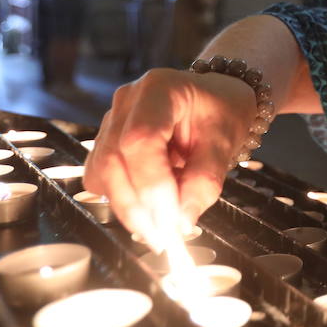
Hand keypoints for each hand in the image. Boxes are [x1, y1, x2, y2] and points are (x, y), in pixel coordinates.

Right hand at [84, 68, 255, 249]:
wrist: (216, 98)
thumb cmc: (222, 112)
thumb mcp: (225, 143)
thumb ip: (205, 181)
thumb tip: (182, 221)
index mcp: (160, 89)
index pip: (140, 140)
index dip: (151, 185)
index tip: (171, 221)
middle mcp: (128, 101)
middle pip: (113, 160)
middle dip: (137, 206)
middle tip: (165, 237)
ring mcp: (111, 119)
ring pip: (101, 173)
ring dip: (129, 206)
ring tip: (163, 220)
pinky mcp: (105, 140)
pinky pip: (100, 177)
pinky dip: (123, 198)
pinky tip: (151, 203)